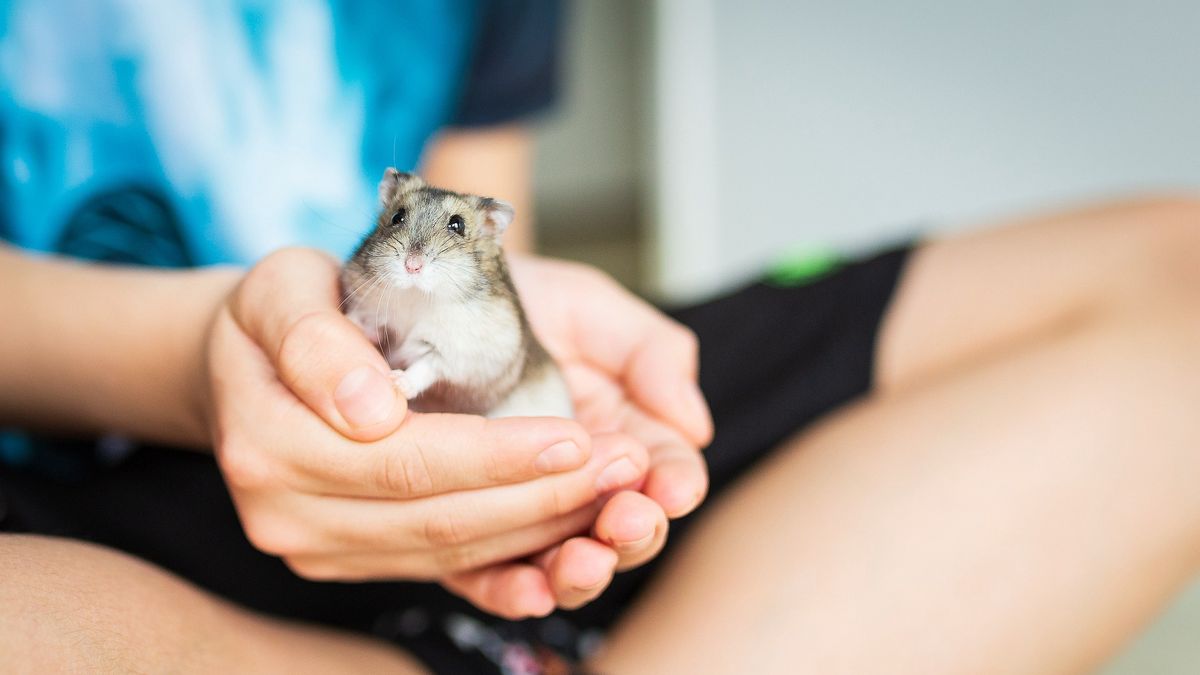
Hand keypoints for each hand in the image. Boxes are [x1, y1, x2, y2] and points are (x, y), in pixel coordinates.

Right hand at [204, 248, 649, 617]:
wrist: (252, 361)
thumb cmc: (285, 310)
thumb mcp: (283, 286)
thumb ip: (315, 338)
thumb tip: (369, 410)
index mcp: (267, 440)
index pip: (404, 460)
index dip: (498, 456)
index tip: (576, 437)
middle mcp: (284, 511)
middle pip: (436, 518)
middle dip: (541, 497)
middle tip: (623, 468)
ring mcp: (316, 547)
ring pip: (449, 552)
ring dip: (541, 528)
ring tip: (614, 491)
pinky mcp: (349, 561)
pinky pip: (444, 567)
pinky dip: (513, 550)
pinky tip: (569, 525)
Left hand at [456, 255, 712, 609]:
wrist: (420, 295)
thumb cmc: (512, 298)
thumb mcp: (587, 308)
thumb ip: (650, 352)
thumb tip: (694, 423)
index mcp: (622, 433)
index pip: (664, 473)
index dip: (674, 485)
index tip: (672, 488)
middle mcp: (576, 483)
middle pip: (621, 532)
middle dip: (632, 534)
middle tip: (627, 521)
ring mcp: (519, 513)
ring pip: (561, 564)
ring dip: (579, 571)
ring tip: (582, 561)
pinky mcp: (459, 532)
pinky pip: (484, 578)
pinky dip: (509, 591)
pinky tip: (528, 593)